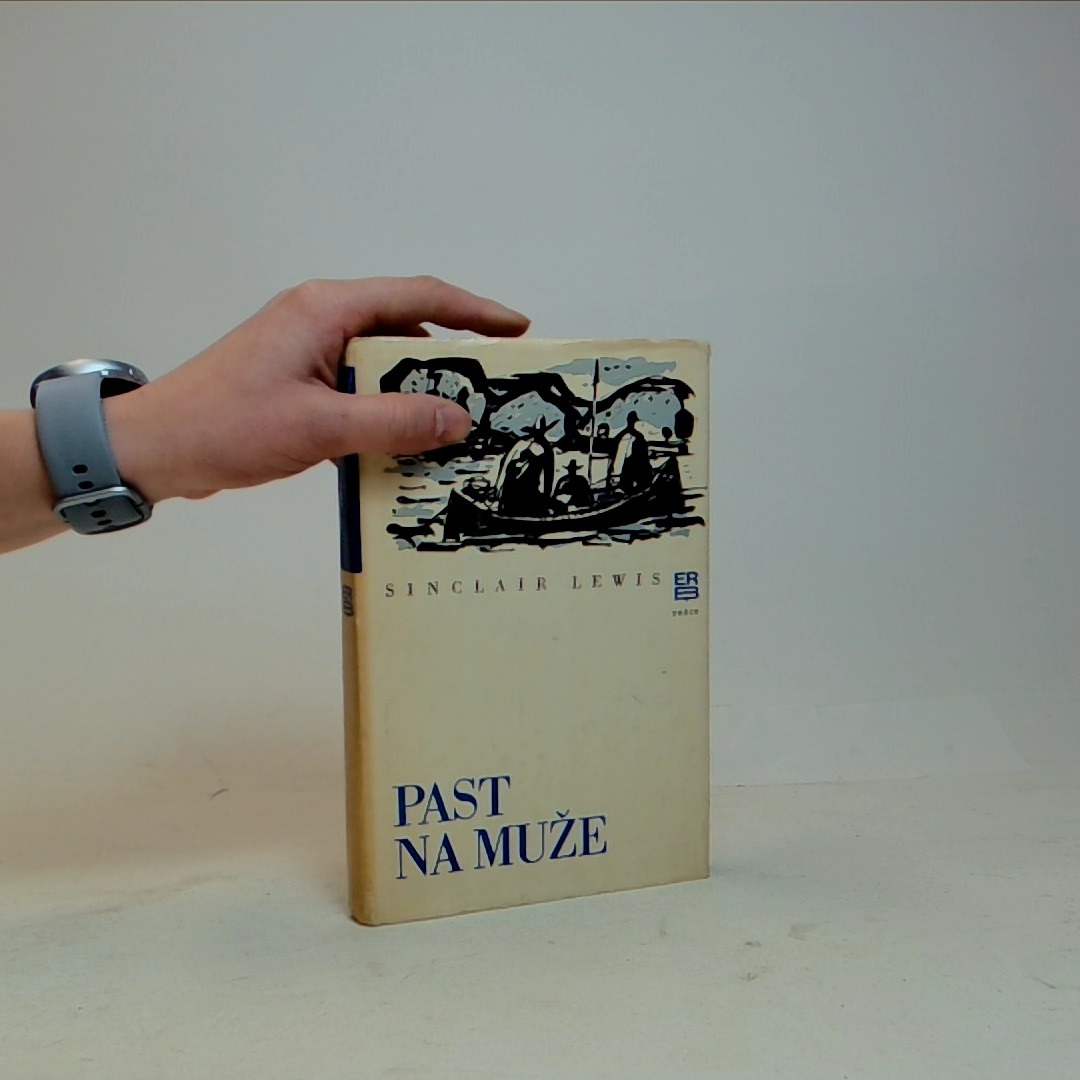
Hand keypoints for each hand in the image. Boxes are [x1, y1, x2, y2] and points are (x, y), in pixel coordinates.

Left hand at [105, 276, 529, 501]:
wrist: (156, 447)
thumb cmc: (227, 426)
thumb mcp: (321, 427)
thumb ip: (394, 421)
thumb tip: (458, 419)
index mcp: (327, 309)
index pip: (420, 296)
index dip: (475, 311)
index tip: (516, 329)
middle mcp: (321, 318)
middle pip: (405, 325)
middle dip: (453, 355)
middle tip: (495, 386)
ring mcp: (307, 348)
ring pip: (383, 360)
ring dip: (418, 388)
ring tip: (459, 419)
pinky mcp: (299, 379)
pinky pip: (359, 385)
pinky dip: (387, 407)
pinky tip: (406, 440)